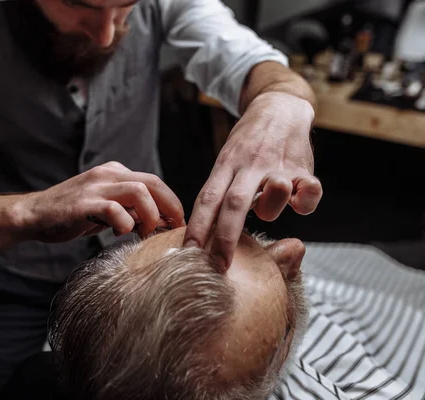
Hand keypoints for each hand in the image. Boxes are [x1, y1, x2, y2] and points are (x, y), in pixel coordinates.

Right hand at [25, 162, 185, 242]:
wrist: (34, 214)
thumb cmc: (72, 214)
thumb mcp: (105, 208)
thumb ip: (129, 210)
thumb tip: (160, 222)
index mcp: (115, 173)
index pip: (154, 182)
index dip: (172, 202)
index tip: (177, 223)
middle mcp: (108, 175)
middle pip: (152, 183)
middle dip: (170, 207)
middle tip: (173, 229)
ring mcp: (95, 187)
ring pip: (139, 192)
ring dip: (150, 215)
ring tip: (145, 233)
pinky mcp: (83, 203)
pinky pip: (114, 209)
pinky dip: (125, 223)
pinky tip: (119, 233)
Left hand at [184, 92, 322, 268]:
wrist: (278, 107)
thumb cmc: (248, 146)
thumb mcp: (226, 162)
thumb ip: (220, 194)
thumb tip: (205, 236)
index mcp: (226, 166)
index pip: (206, 199)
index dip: (196, 228)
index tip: (188, 254)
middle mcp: (249, 165)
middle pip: (234, 204)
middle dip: (225, 238)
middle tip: (219, 266)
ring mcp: (277, 165)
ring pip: (274, 195)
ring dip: (271, 210)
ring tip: (269, 206)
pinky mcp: (303, 167)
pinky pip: (309, 192)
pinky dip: (306, 202)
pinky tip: (300, 199)